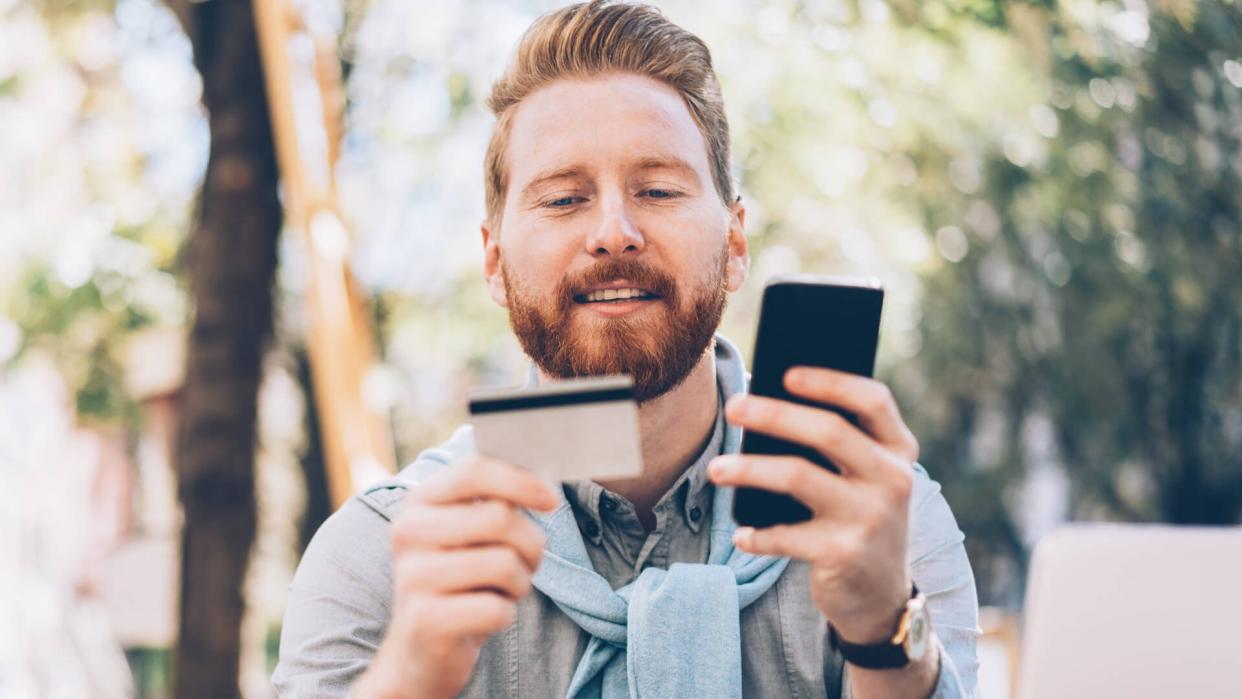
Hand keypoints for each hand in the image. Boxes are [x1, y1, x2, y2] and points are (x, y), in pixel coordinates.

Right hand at [355, 456, 559, 698]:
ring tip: (501, 592)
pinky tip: (485, 618)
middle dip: (530, 544)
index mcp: (419, 503)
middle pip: (499, 518)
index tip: (552, 500)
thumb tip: (544, 488)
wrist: (419, 652)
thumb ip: (495, 503)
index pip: (474, 472)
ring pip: (504, 563)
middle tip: (525, 564)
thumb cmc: (459, 584)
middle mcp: (408, 532)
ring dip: (520, 583)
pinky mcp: (425, 619)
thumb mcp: (467, 535)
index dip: (520, 482)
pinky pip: (497, 608)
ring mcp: (412, 576)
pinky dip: (505, 614)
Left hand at [707, 367, 918, 644]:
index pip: (873, 400)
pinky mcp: (846, 554)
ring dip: (750, 469)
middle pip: (828, 431)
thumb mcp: (864, 478)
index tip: (786, 373)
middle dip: (773, 414)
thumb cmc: (858, 517)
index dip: (830, 381)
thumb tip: (765, 404)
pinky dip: (758, 535)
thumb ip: (837, 444)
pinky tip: (741, 535)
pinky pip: (787, 535)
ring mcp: (871, 517)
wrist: (881, 596)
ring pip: (799, 477)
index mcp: (898, 450)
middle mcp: (893, 480)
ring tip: (715, 469)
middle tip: (732, 407)